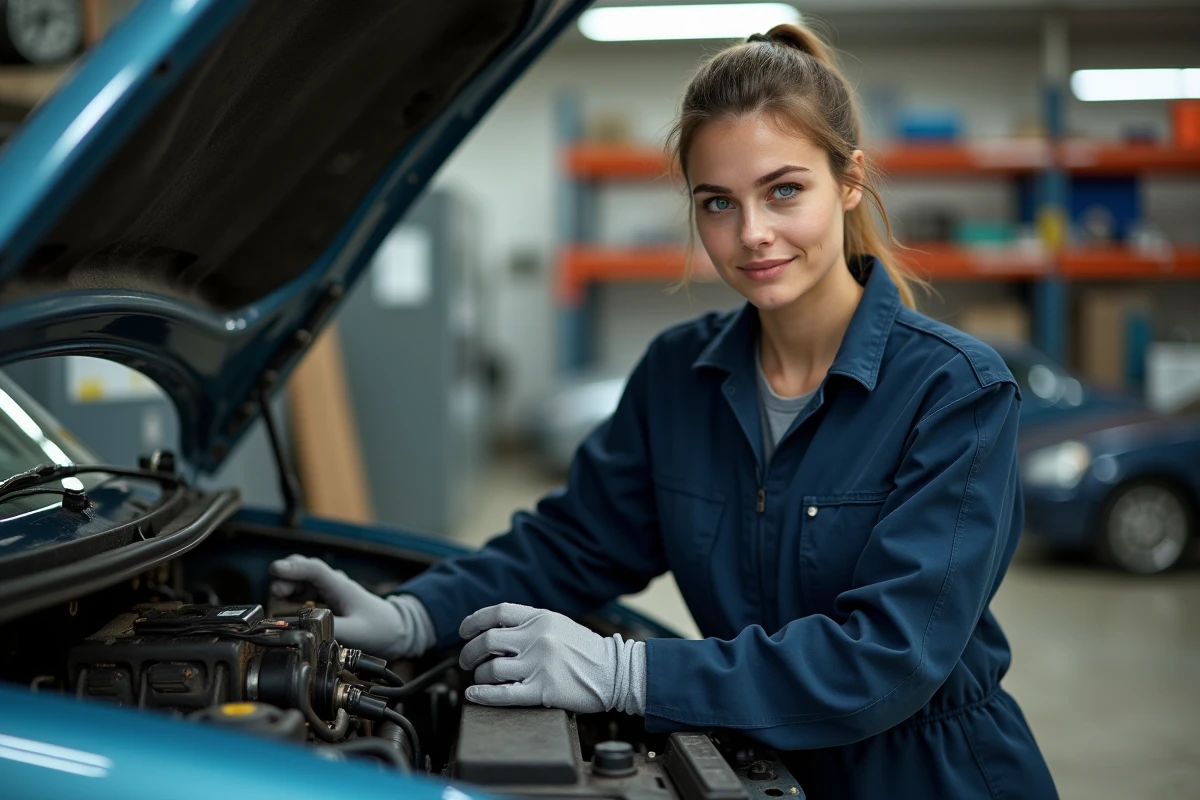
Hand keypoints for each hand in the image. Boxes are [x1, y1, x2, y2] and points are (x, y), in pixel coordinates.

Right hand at [269, 554, 427, 659]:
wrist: (394, 631)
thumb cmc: (379, 629)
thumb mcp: (357, 633)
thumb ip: (331, 630)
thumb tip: (305, 631)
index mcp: (341, 586)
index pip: (314, 569)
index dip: (293, 568)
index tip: (275, 570)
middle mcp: (333, 584)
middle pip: (303, 570)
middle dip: (285, 576)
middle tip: (276, 593)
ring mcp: (328, 590)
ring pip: (301, 580)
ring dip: (286, 587)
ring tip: (278, 600)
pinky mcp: (325, 600)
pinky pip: (303, 593)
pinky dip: (291, 596)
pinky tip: (286, 607)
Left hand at [458, 603, 644, 714]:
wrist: (615, 672)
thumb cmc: (586, 651)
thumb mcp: (558, 625)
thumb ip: (530, 623)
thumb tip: (495, 628)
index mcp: (541, 618)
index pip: (498, 612)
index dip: (474, 621)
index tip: (464, 632)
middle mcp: (538, 638)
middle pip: (488, 641)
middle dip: (469, 652)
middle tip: (465, 661)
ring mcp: (540, 664)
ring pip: (492, 669)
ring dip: (479, 675)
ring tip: (480, 679)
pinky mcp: (543, 690)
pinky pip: (503, 693)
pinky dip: (483, 695)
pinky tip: (473, 695)